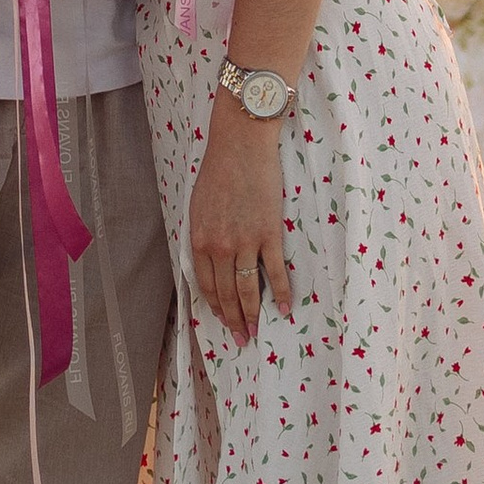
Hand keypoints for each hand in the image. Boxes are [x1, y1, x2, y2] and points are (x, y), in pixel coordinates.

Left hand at [187, 98, 293, 344]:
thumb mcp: (198, 206)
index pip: (205, 285)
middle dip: (233, 319)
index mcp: (199, 240)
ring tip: (255, 332)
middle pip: (226, 293)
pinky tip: (284, 308)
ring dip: (251, 314)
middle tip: (240, 338)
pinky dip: (281, 293)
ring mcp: (245, 242)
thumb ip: (203, 236)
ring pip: (247, 289)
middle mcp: (219, 246)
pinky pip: (274, 272)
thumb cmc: (219, 170)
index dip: (215, 307)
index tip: (222, 321)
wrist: (241, 144)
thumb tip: (209, 259)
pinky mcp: (269, 234)